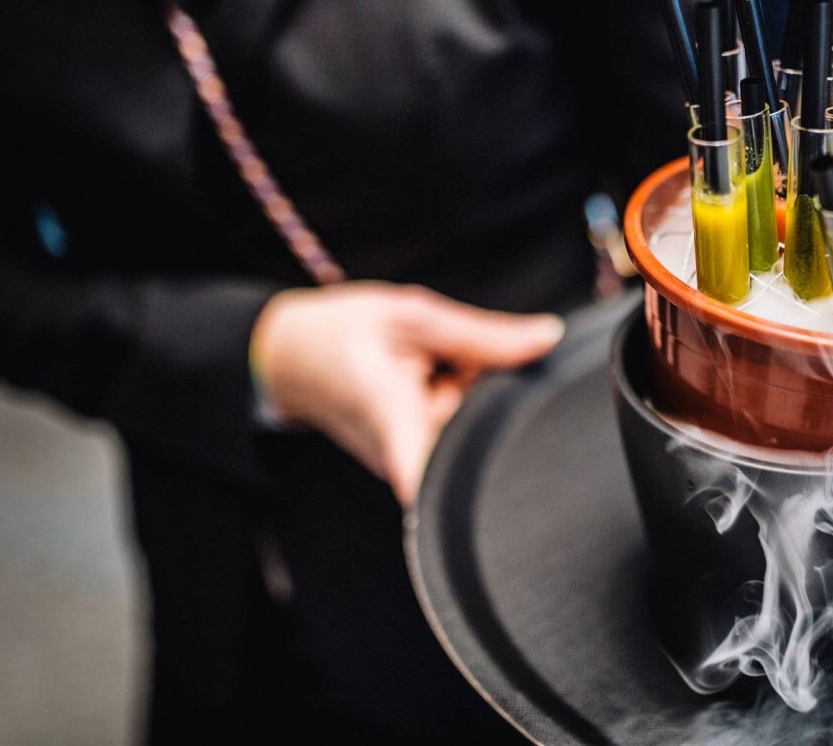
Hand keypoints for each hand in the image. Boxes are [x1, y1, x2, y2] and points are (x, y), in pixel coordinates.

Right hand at [249, 282, 564, 506]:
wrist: (285, 357)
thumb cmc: (339, 333)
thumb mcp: (412, 317)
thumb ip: (484, 334)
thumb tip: (548, 338)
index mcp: (396, 417)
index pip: (432, 478)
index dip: (467, 498)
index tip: (497, 515)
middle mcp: (400, 456)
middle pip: (477, 435)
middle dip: (486, 394)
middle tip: (454, 362)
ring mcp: (404, 465)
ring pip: (467, 432)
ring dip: (467, 396)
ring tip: (432, 370)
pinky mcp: (407, 465)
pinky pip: (451, 436)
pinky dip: (451, 405)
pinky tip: (429, 384)